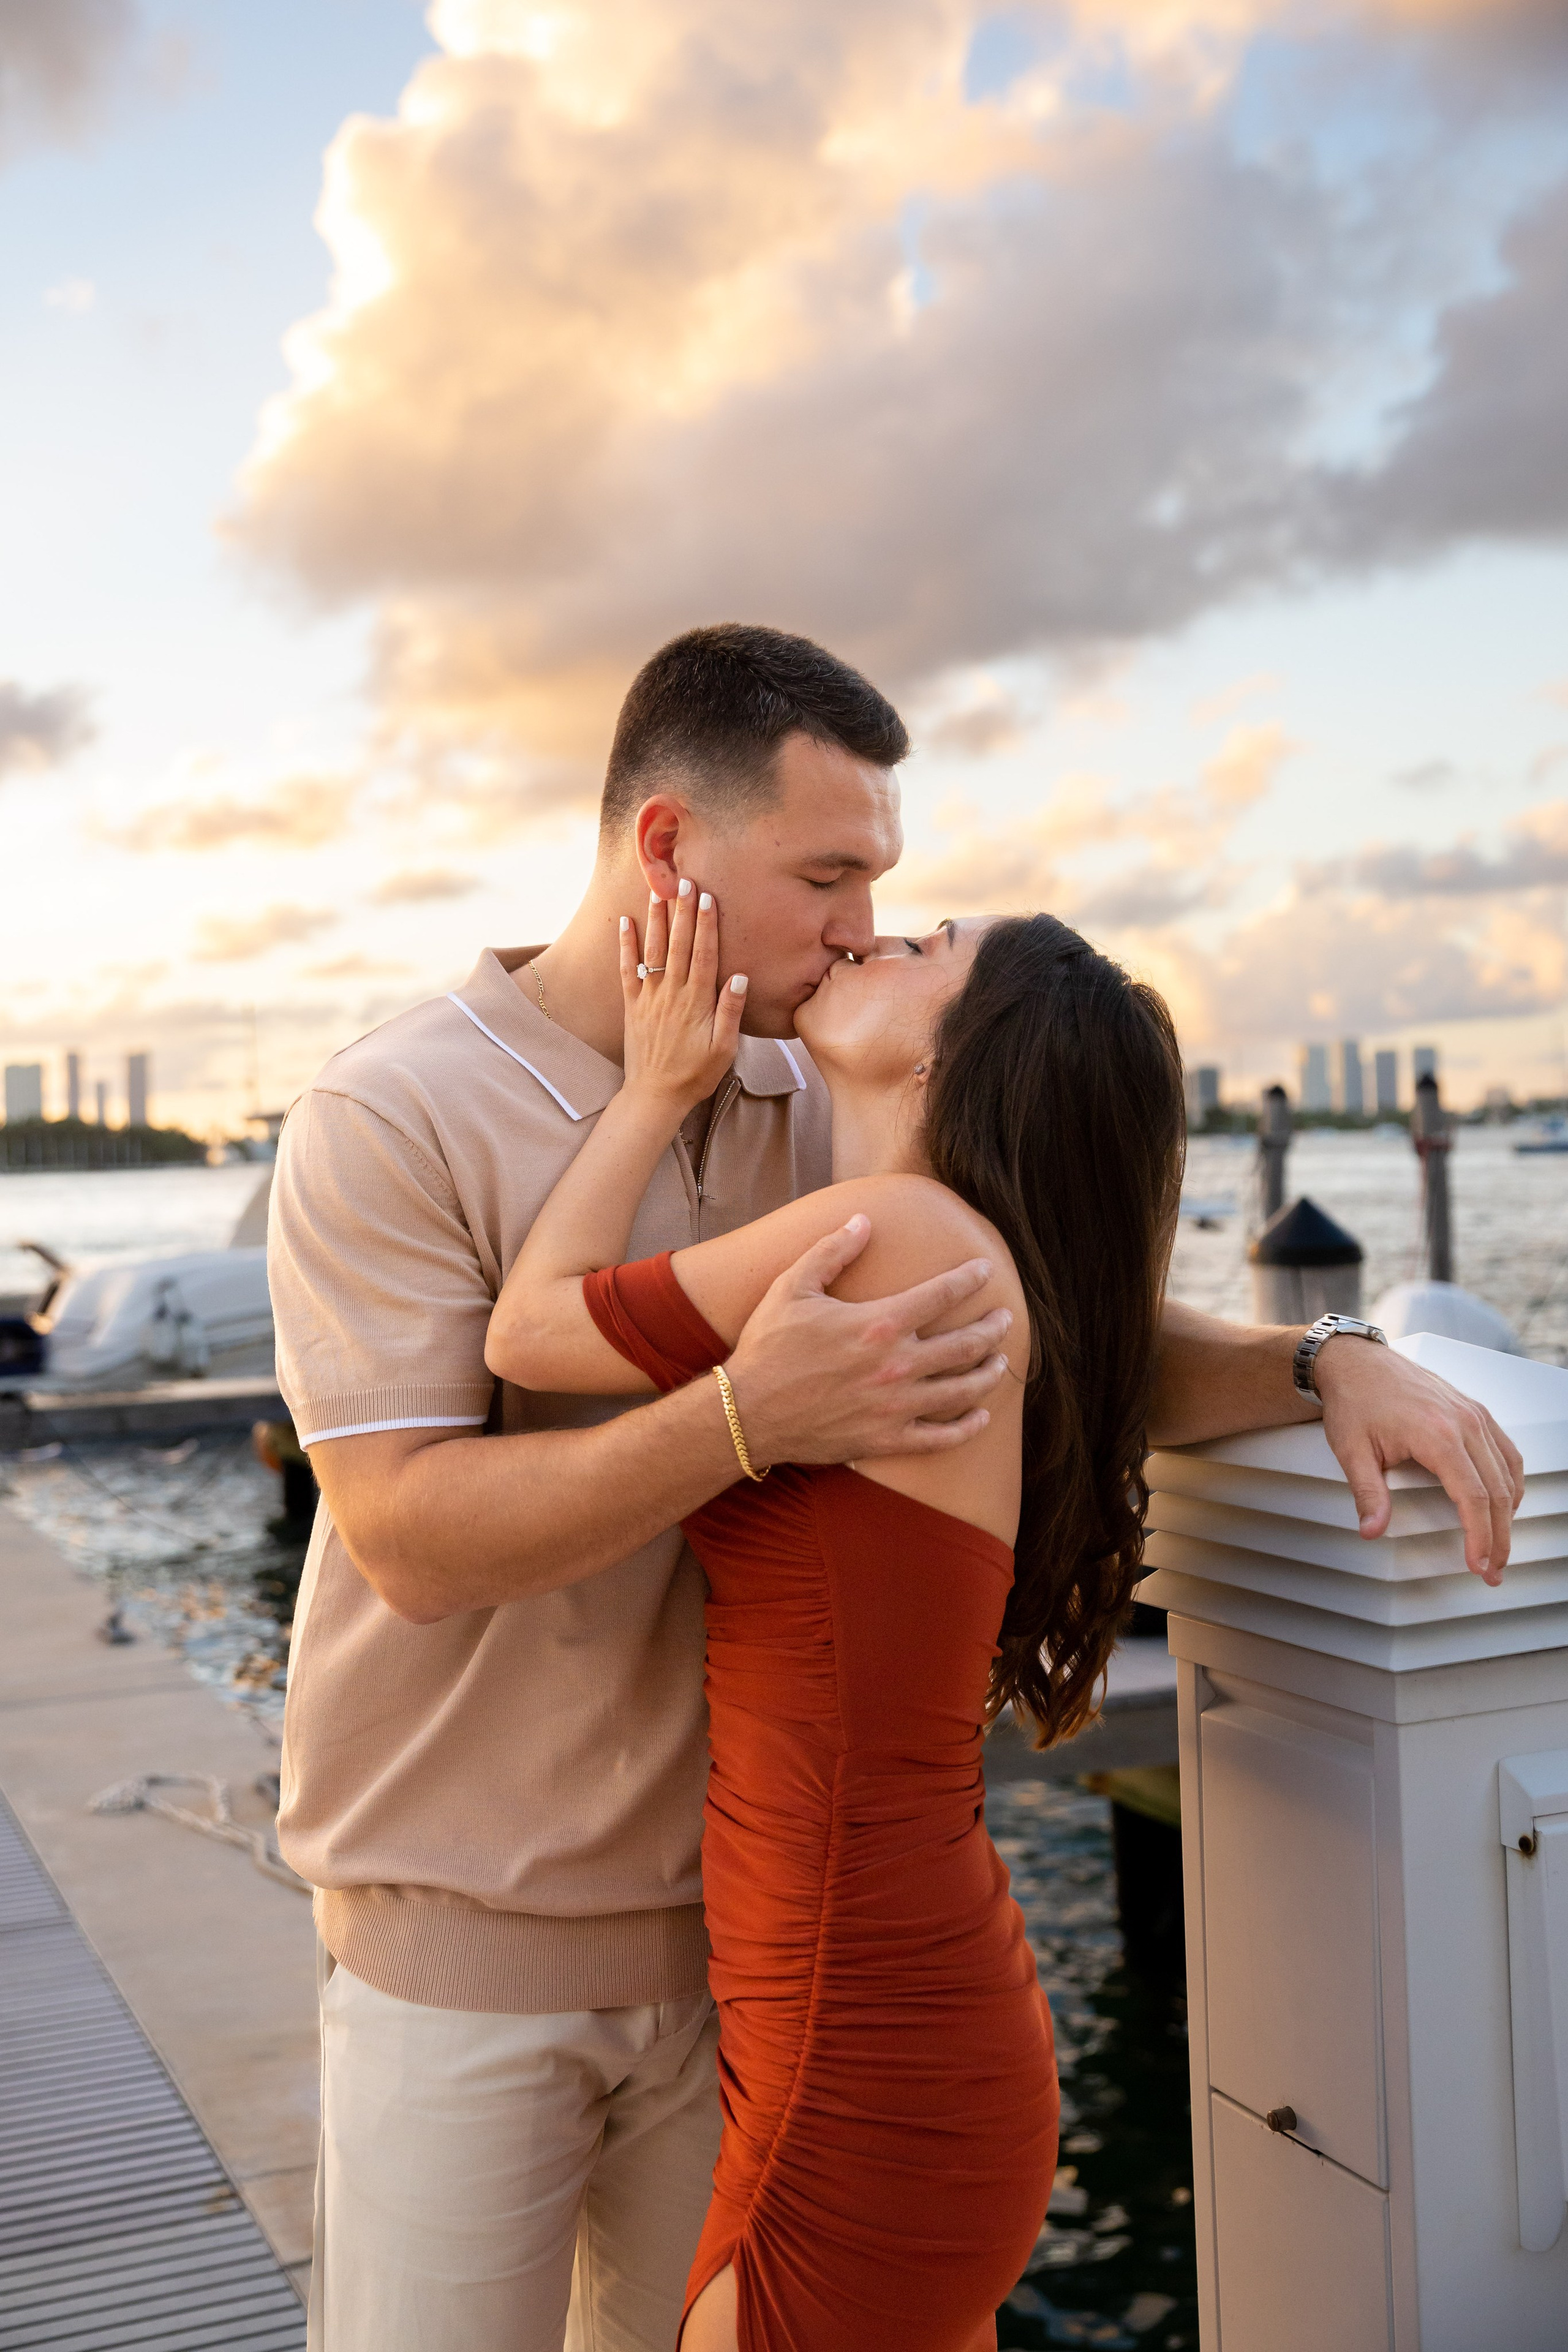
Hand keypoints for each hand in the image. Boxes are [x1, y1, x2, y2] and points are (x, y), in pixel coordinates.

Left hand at [621, 884, 745, 1111]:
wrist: (655, 1095)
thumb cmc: (696, 1074)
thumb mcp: (724, 1048)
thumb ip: (730, 1011)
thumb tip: (739, 976)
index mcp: (697, 1001)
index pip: (704, 953)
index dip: (706, 923)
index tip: (707, 896)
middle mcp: (672, 993)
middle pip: (679, 944)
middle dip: (682, 911)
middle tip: (684, 880)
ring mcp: (650, 997)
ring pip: (654, 950)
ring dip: (656, 919)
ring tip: (658, 891)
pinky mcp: (633, 1006)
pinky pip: (628, 969)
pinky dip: (626, 945)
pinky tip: (625, 922)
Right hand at [723, 1218, 1011, 1463]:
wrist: (746, 1413)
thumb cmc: (768, 1347)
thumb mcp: (792, 1286)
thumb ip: (832, 1251)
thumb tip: (864, 1220)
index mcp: (879, 1323)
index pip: (942, 1294)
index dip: (970, 1279)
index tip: (986, 1270)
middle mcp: (897, 1365)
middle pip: (965, 1343)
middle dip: (993, 1328)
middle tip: (1005, 1319)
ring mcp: (896, 1406)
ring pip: (963, 1389)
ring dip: (990, 1373)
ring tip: (1001, 1361)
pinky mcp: (887, 1440)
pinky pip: (941, 1437)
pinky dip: (967, 1426)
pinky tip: (980, 1416)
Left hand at [1315, 1336, 1523, 1584]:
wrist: (1356, 1361)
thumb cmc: (1355, 1400)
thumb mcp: (1352, 1450)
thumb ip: (1367, 1494)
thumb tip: (1372, 1530)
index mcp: (1438, 1434)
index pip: (1473, 1497)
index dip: (1480, 1536)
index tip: (1478, 1564)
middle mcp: (1465, 1423)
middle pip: (1497, 1491)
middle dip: (1499, 1536)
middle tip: (1493, 1570)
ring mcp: (1474, 1414)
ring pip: (1508, 1472)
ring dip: (1508, 1513)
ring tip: (1500, 1545)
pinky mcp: (1474, 1410)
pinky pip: (1506, 1451)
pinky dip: (1510, 1482)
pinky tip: (1504, 1503)